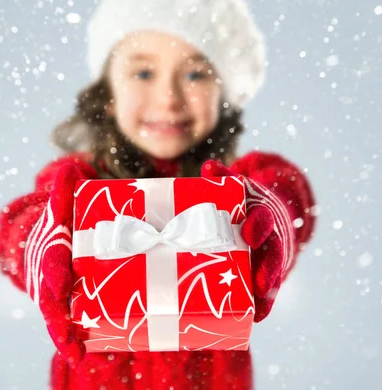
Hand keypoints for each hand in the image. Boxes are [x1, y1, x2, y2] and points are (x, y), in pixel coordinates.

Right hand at [24, 164, 87, 364]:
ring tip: (76, 354)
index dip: (53, 271)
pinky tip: (82, 355)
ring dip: (64, 336)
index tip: (60, 282)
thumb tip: (70, 167)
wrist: (51, 244)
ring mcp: (55, 295)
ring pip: (57, 317)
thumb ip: (64, 189)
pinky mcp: (66, 306)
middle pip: (50, 300)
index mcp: (48, 251)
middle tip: (68, 335)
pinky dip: (71, 340)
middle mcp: (47, 276)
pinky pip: (67, 324)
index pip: (49, 262)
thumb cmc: (60, 225)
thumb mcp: (61, 206)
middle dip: (57, 317)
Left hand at [201, 160, 291, 321]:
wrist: (271, 212)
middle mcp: (270, 234)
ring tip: (261, 306)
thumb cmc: (243, 202)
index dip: (257, 225)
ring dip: (269, 290)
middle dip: (268, 267)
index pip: (262, 217)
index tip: (249, 233)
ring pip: (274, 272)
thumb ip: (224, 179)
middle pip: (273, 251)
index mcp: (260, 212)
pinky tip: (257, 316)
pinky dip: (265, 302)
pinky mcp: (268, 271)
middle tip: (260, 282)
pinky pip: (269, 288)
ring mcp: (271, 254)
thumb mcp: (236, 188)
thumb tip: (209, 167)